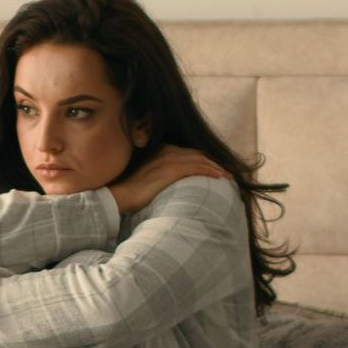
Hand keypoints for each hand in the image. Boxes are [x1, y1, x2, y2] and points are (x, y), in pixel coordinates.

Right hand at [108, 145, 231, 213]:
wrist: (121, 196)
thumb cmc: (131, 193)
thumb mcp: (147, 178)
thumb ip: (160, 174)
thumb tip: (169, 183)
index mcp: (160, 151)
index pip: (187, 153)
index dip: (201, 160)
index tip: (212, 168)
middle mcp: (167, 151)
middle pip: (196, 154)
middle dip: (212, 162)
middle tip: (224, 171)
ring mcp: (170, 158)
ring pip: (200, 159)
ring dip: (215, 167)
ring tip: (226, 175)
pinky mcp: (173, 169)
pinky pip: (197, 167)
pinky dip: (210, 170)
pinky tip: (219, 176)